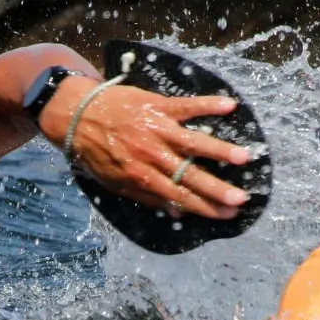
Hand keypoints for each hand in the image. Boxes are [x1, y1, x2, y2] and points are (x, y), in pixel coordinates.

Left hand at [42, 80, 252, 218]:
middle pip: (190, 175)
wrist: (75, 114)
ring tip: (243, 158)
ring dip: (219, 150)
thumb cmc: (95, 151)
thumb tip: (176, 213)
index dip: (206, 207)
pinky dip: (207, 104)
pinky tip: (229, 105)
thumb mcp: (113, 182)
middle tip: (242, 199)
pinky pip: (186, 105)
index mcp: (142, 175)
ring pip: (193, 142)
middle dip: (217, 189)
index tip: (228, 215)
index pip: (180, 196)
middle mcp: (152, 154)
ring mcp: (156, 128)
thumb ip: (146, 197)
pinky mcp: (157, 105)